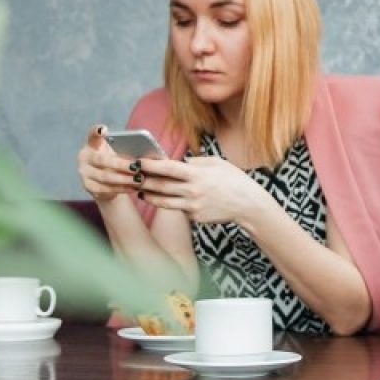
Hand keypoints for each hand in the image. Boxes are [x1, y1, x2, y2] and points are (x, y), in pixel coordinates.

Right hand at [76, 124, 139, 202]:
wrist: (104, 183)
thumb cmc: (114, 162)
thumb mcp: (117, 153)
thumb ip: (125, 150)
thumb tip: (144, 153)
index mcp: (92, 144)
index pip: (92, 135)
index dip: (96, 132)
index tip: (104, 129)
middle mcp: (85, 157)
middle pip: (101, 160)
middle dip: (121, 164)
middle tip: (137, 167)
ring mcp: (84, 172)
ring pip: (104, 176)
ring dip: (124, 179)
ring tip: (139, 179)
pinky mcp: (88, 186)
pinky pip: (105, 189)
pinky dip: (121, 188)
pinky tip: (133, 188)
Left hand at [135, 156, 268, 223]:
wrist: (248, 205)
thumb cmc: (233, 180)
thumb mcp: (217, 163)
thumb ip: (195, 162)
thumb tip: (179, 162)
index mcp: (198, 174)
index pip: (168, 168)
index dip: (150, 165)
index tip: (138, 161)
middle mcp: (193, 191)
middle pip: (161, 186)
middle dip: (144, 180)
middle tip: (132, 175)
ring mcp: (193, 206)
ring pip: (164, 201)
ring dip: (149, 195)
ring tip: (140, 190)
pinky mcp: (195, 217)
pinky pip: (178, 209)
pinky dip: (170, 203)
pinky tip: (162, 198)